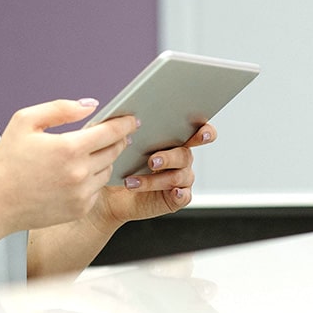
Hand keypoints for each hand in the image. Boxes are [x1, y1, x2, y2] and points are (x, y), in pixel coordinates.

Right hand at [0, 98, 136, 231]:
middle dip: (116, 140)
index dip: (125, 123)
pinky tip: (77, 175)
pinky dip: (93, 180)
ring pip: (108, 170)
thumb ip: (60, 108)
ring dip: (104, 159)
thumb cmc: (7, 161)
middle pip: (114, 150)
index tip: (132, 119)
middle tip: (110, 134)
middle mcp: (79, 173)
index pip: (112, 132)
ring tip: (87, 154)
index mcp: (69, 148)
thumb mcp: (25, 121)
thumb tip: (91, 105)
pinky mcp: (80, 209)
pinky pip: (98, 189)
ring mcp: (81, 194)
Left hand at [94, 122, 215, 226]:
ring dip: (155, 179)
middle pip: (186, 155)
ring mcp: (181, 179)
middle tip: (152, 161)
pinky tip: (163, 192)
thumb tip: (122, 114)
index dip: (205, 132)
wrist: (107, 195)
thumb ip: (121, 125)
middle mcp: (181, 158)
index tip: (201, 134)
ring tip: (132, 182)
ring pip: (179, 176)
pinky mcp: (176, 198)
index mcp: (173, 140)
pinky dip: (176, 194)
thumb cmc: (115, 164)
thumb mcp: (115, 141)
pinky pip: (183, 195)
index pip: (198, 131)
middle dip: (170, 157)